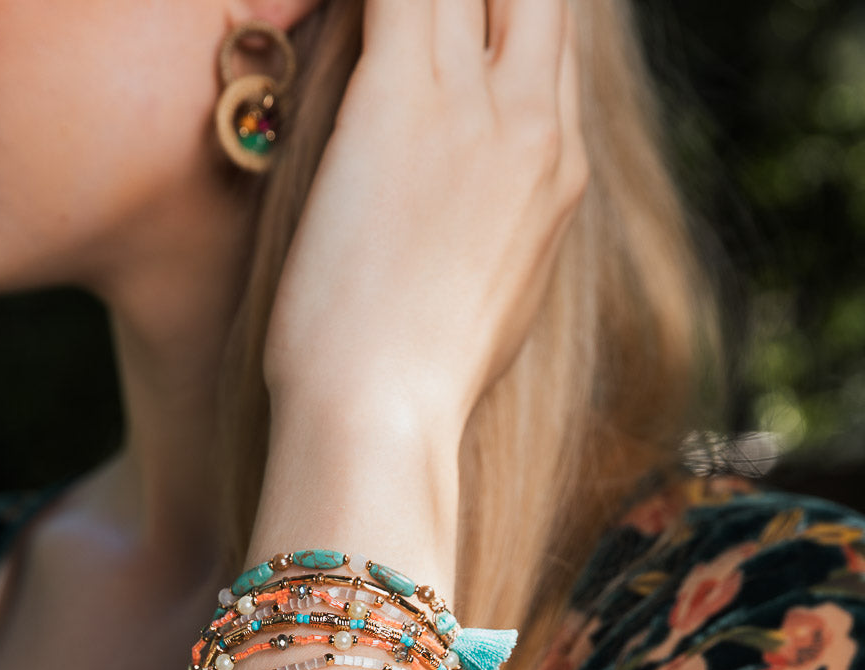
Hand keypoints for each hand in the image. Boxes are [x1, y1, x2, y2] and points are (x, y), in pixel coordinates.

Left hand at [263, 0, 587, 440]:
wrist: (383, 417)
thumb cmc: (411, 387)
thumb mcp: (487, 305)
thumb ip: (494, 234)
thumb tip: (468, 225)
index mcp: (557, 176)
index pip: (548, 41)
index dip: (502, 11)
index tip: (457, 17)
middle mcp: (537, 128)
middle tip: (413, 17)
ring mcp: (478, 109)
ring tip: (370, 23)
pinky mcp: (401, 97)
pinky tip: (322, 8)